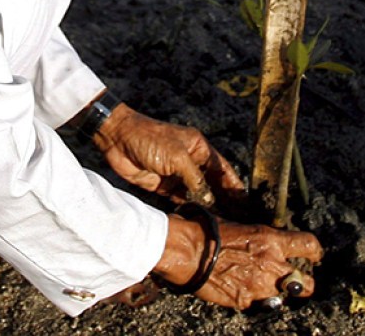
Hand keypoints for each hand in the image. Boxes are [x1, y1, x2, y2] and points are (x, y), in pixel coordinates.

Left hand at [94, 103, 245, 208]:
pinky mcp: (163, 186)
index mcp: (200, 149)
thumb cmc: (150, 139)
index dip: (234, 186)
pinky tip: (199, 221)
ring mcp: (177, 175)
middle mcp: (191, 162)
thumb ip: (195, 179)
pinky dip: (190, 210)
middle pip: (213, 184)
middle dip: (224, 200)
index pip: (223, 170)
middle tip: (238, 219)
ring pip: (198, 194)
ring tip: (222, 225)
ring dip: (208, 207)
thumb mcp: (177, 157)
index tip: (246, 203)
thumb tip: (210, 199)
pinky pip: (181, 200)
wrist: (118, 139)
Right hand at [154, 215, 322, 309]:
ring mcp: (260, 287)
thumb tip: (269, 240)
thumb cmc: (210, 232)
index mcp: (272, 241)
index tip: (314, 255)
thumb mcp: (242, 225)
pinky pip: (258, 304)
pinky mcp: (246, 302)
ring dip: (276, 293)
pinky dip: (253, 300)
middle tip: (296, 281)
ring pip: (283, 298)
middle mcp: (272, 265)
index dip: (315, 252)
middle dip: (304, 283)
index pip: (309, 246)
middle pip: (306, 283)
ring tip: (264, 287)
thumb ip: (262, 237)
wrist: (188, 252)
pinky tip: (242, 290)